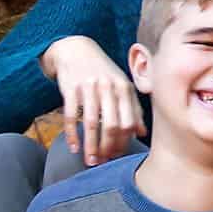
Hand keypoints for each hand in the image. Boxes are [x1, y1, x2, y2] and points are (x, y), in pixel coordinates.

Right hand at [41, 35, 144, 164]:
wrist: (76, 50)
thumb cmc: (103, 72)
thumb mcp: (122, 85)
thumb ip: (133, 108)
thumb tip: (142, 133)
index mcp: (124, 88)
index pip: (128, 121)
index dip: (124, 142)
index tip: (118, 155)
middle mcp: (108, 87)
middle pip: (111, 125)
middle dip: (108, 147)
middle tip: (103, 161)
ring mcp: (88, 87)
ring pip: (92, 123)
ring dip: (91, 146)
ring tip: (90, 161)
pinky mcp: (70, 88)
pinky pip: (71, 116)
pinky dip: (72, 134)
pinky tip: (74, 147)